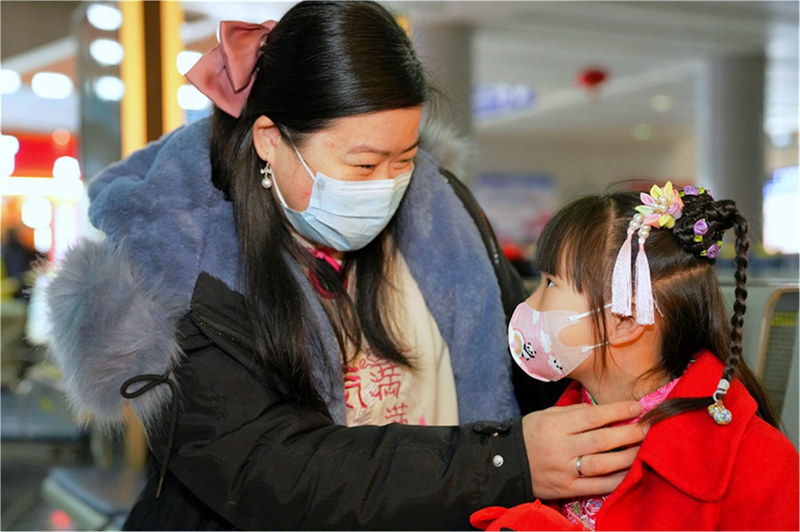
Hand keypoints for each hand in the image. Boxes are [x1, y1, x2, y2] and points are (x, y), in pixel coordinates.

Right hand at [521, 401, 646, 499]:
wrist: (506, 464)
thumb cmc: (531, 434)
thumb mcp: (547, 415)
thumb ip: (575, 413)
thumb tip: (606, 410)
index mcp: (555, 425)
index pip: (592, 416)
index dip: (617, 411)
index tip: (637, 406)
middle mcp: (560, 448)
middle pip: (602, 441)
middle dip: (629, 433)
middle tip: (649, 427)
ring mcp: (564, 471)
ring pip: (602, 464)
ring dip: (628, 456)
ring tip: (644, 448)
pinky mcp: (567, 489)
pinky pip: (597, 486)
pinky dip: (617, 479)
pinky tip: (631, 471)